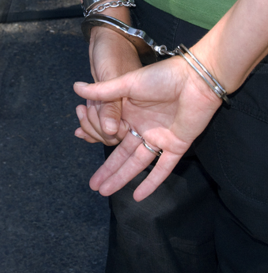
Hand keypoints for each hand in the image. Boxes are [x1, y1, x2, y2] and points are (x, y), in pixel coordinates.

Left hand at [74, 27, 142, 144]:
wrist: (106, 38)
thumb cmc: (112, 51)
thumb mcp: (111, 76)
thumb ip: (111, 105)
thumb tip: (111, 131)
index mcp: (140, 103)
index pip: (126, 132)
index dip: (109, 132)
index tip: (96, 119)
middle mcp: (133, 109)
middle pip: (114, 135)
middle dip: (96, 128)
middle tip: (83, 110)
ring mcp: (120, 107)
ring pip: (106, 130)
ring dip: (90, 126)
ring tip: (80, 110)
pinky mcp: (110, 103)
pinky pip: (101, 122)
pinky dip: (89, 126)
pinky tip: (78, 130)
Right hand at [74, 56, 222, 200]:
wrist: (197, 78)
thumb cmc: (163, 76)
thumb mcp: (127, 83)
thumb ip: (103, 91)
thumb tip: (75, 87)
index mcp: (130, 113)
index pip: (111, 134)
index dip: (96, 144)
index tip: (82, 155)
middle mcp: (144, 127)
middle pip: (122, 154)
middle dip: (107, 171)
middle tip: (93, 186)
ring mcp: (160, 138)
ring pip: (137, 163)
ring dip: (122, 178)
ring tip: (105, 192)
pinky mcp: (177, 145)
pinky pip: (163, 168)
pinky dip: (151, 183)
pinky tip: (138, 196)